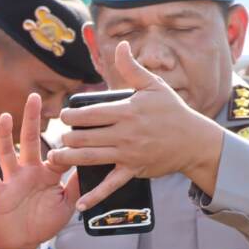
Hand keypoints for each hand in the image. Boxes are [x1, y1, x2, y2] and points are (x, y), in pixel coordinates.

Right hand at [0, 94, 79, 248]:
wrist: (20, 243)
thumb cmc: (43, 224)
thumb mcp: (66, 206)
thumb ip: (77, 187)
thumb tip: (91, 167)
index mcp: (48, 174)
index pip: (57, 153)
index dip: (65, 143)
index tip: (74, 127)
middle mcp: (29, 171)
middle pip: (29, 140)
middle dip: (31, 119)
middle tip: (34, 97)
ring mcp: (13, 180)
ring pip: (7, 153)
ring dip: (4, 135)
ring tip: (5, 117)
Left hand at [48, 41, 224, 210]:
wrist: (194, 140)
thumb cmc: (173, 111)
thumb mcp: (154, 86)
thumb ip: (132, 67)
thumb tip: (121, 44)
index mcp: (126, 110)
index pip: (90, 113)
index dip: (70, 115)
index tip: (62, 115)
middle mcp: (125, 133)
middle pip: (85, 135)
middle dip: (66, 137)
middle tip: (58, 137)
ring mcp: (128, 153)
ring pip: (90, 157)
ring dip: (69, 159)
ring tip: (55, 159)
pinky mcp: (133, 170)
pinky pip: (111, 185)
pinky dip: (95, 196)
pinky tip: (79, 204)